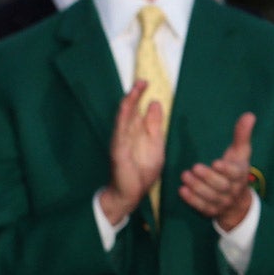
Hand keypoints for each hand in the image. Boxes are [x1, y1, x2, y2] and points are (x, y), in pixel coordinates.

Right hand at [98, 82, 166, 226]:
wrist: (131, 193)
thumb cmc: (142, 170)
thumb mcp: (155, 144)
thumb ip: (154, 125)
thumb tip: (155, 103)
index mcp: (136, 132)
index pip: (137, 110)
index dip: (141, 96)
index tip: (147, 83)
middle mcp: (126, 134)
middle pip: (129, 110)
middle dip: (134, 95)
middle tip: (142, 80)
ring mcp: (120, 141)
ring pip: (123, 118)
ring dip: (128, 103)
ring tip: (134, 90)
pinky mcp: (118, 151)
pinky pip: (119, 132)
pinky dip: (122, 119)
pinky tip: (125, 109)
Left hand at [180, 113, 255, 230]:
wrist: (237, 202)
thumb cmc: (236, 170)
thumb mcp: (241, 153)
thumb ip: (242, 134)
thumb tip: (249, 114)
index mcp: (240, 175)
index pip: (235, 173)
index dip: (226, 170)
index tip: (215, 163)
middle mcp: (233, 190)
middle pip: (221, 186)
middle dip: (207, 178)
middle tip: (194, 168)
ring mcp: (222, 202)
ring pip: (210, 197)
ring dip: (197, 187)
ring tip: (184, 176)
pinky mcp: (211, 210)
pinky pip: (202, 207)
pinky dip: (192, 200)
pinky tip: (182, 190)